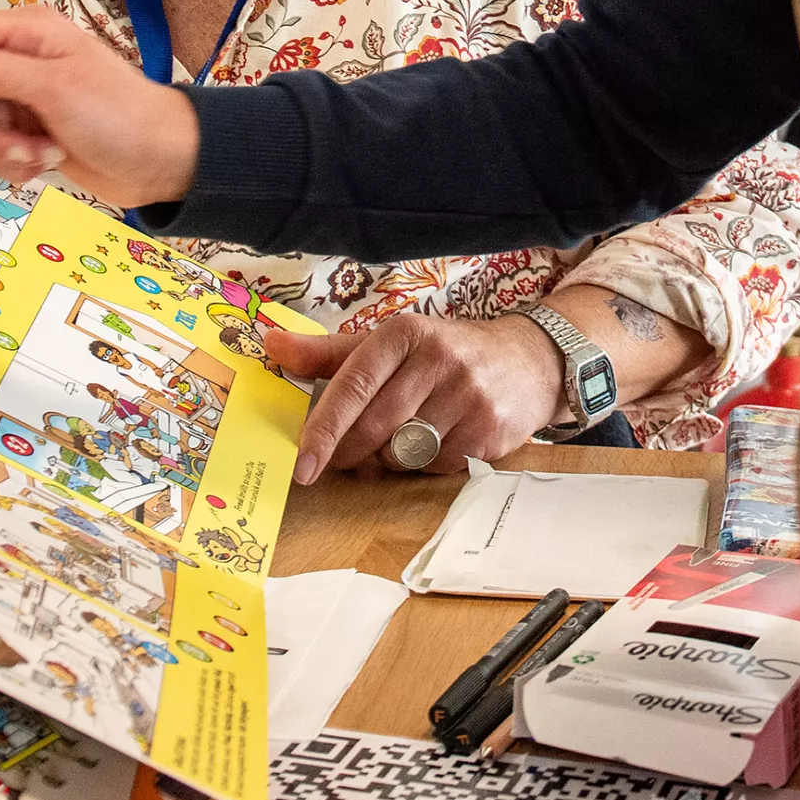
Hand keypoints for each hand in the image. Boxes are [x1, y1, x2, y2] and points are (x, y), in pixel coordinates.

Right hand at [0, 6, 198, 210]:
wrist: (161, 161)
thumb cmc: (119, 115)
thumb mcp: (57, 87)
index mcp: (30, 33)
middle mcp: (23, 60)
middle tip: (24, 145)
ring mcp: (25, 98)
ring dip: (4, 151)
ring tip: (45, 156)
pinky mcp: (30, 132)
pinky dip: (15, 163)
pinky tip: (48, 164)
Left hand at [267, 316, 564, 485]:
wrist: (529, 359)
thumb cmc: (444, 354)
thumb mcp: (390, 343)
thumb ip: (329, 353)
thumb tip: (270, 345)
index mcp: (404, 333)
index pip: (353, 385)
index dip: (324, 429)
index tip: (302, 465)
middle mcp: (438, 357)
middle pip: (375, 426)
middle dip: (352, 452)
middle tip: (343, 460)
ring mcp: (468, 393)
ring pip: (405, 451)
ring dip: (394, 457)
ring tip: (406, 436)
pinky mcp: (490, 427)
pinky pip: (438, 466)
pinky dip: (429, 464)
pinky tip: (441, 440)